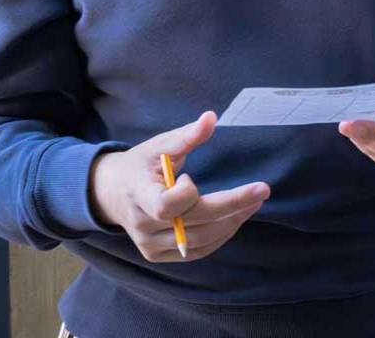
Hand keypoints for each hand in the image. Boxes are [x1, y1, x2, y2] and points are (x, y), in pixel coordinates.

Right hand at [90, 111, 270, 262]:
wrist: (113, 194)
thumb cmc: (141, 164)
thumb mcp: (158, 145)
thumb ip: (186, 136)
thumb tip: (211, 118)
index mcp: (138, 195)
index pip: (165, 206)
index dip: (185, 195)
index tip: (191, 177)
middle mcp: (142, 226)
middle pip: (192, 224)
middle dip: (231, 206)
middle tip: (261, 190)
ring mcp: (150, 245)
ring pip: (198, 241)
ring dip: (231, 222)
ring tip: (254, 202)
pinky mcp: (158, 255)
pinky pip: (196, 251)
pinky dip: (220, 236)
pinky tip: (236, 218)